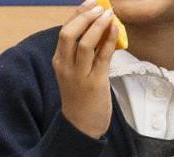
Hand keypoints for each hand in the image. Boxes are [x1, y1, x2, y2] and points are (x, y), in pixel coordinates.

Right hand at [53, 0, 118, 138]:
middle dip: (84, 16)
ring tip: (109, 14)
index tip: (90, 4)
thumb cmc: (81, 99)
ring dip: (97, 26)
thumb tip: (100, 32)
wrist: (81, 127)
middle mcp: (65, 67)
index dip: (77, 15)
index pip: (64, 32)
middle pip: (68, 34)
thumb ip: (84, 55)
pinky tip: (115, 30)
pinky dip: (108, 40)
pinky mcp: (95, 83)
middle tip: (99, 6)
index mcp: (59, 61)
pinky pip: (101, 57)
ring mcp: (79, 76)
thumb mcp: (76, 73)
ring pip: (84, 44)